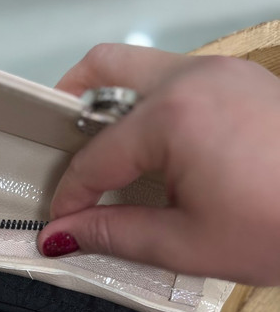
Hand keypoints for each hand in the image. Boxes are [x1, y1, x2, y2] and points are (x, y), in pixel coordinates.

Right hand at [38, 44, 279, 285]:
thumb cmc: (273, 231)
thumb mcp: (187, 243)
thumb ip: (115, 233)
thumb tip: (59, 237)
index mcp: (173, 114)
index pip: (96, 157)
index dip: (69, 197)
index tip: (55, 228)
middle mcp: (192, 75)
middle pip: (105, 68)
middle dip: (69, 107)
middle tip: (57, 151)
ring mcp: (221, 70)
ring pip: (141, 69)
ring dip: (112, 107)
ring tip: (105, 159)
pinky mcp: (242, 79)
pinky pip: (176, 80)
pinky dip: (150, 109)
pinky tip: (155, 153)